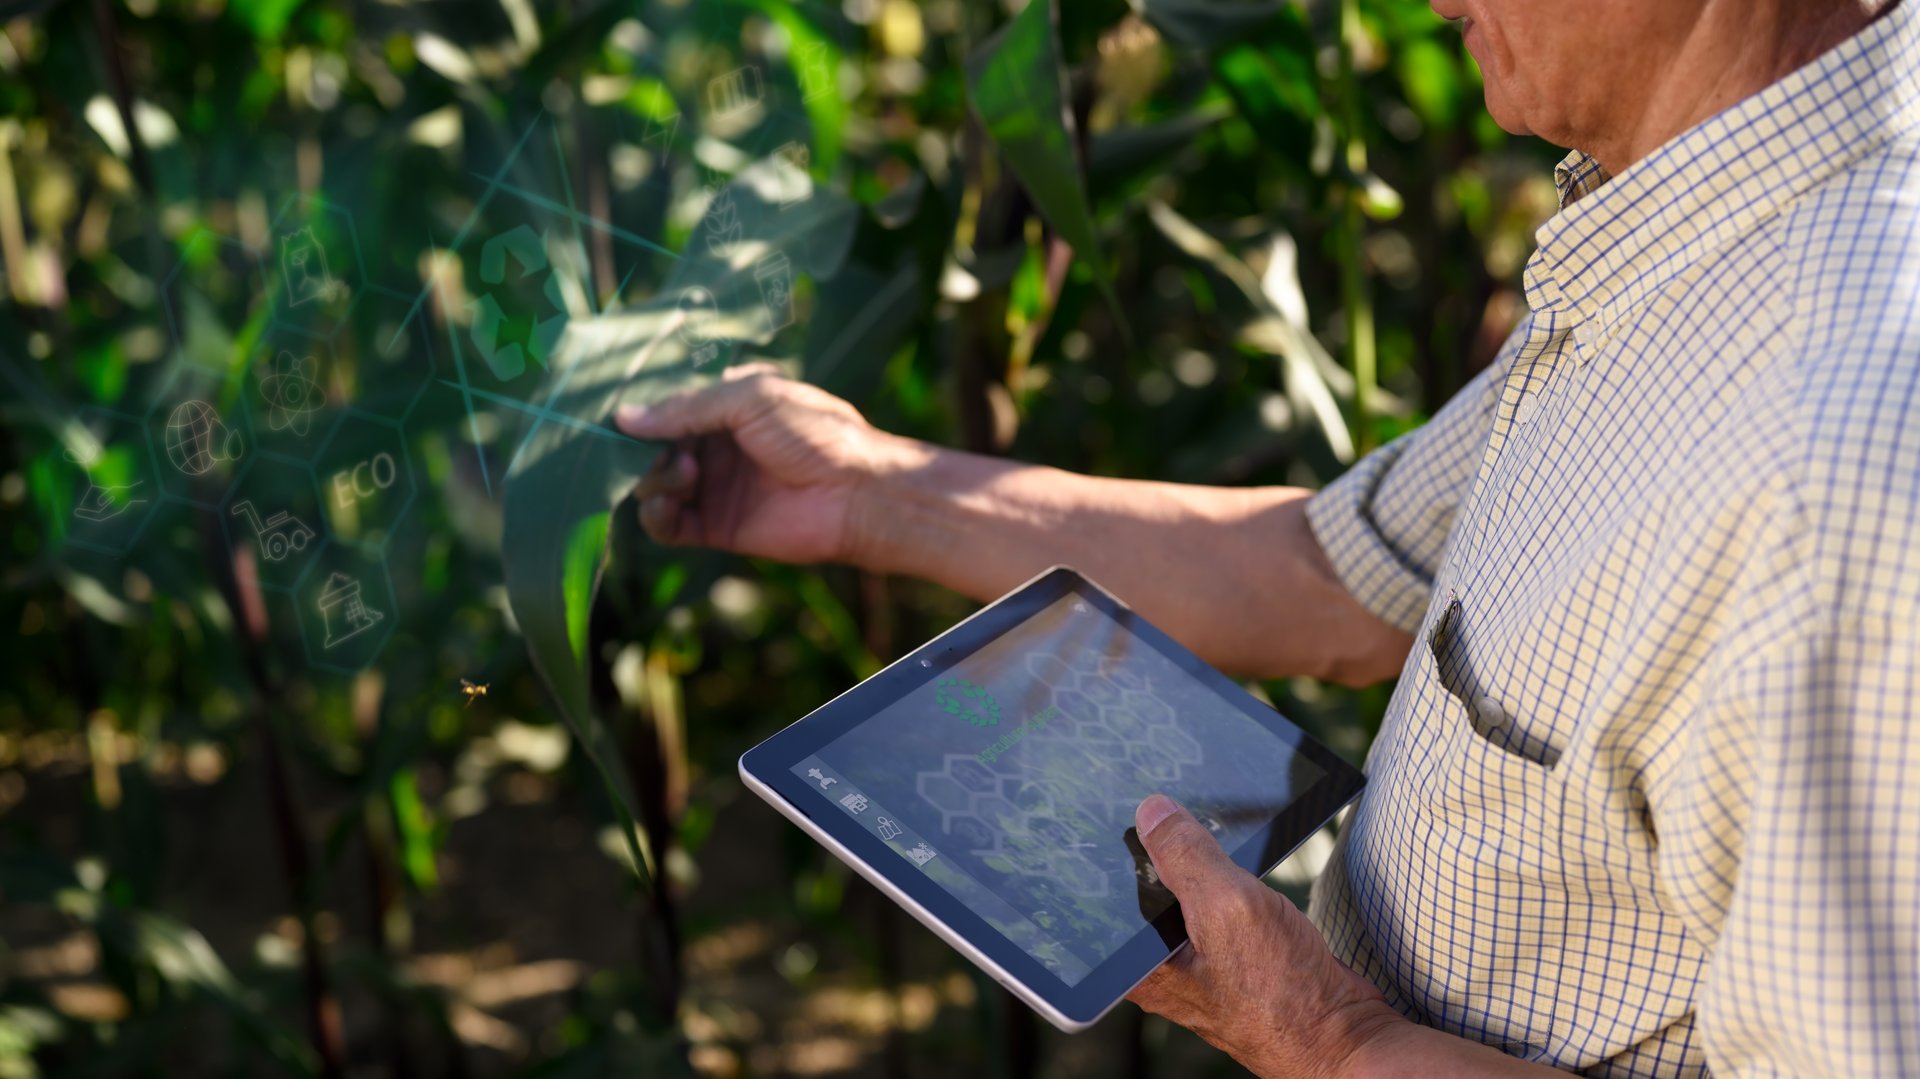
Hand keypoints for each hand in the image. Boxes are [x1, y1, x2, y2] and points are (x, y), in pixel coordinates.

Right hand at [613, 364, 918, 563]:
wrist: (856, 493)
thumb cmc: (814, 432)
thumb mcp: (752, 398)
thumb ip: (689, 407)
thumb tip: (624, 417)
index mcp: (726, 407)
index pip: (668, 407)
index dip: (643, 411)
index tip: (617, 414)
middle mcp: (715, 446)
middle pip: (653, 447)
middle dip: (645, 448)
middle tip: (659, 450)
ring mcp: (714, 488)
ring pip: (654, 484)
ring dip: (655, 477)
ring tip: (686, 473)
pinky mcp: (716, 528)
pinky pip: (668, 525)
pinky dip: (656, 515)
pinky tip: (667, 503)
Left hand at [1128, 795, 1404, 1078]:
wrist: (1342, 1037)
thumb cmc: (1282, 996)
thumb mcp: (1228, 908)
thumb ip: (1186, 857)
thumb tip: (1152, 811)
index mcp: (1138, 965)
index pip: (1104, 897)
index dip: (1109, 851)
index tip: (1118, 810)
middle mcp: (1159, 965)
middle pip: (1142, 890)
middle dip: (1155, 849)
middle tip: (1167, 805)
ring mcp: (1196, 962)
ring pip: (1182, 894)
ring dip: (1195, 861)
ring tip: (1205, 826)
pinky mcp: (1230, 956)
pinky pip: (1214, 905)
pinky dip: (1223, 879)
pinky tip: (1234, 860)